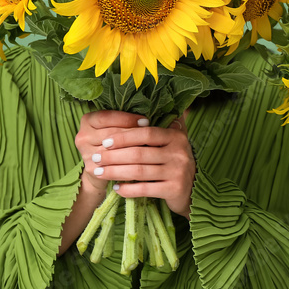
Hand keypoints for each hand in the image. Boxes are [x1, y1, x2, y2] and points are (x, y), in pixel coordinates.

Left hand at [74, 108, 194, 219]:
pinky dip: (128, 189)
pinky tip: (116, 188)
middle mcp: (179, 152)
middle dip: (113, 156)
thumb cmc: (175, 162)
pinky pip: (145, 189)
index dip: (124, 136)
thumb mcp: (174, 141)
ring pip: (139, 171)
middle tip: (95, 158)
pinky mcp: (174, 189)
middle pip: (139, 153)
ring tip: (99, 172)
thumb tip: (155, 98)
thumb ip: (165, 123)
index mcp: (176, 136)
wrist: (192, 190)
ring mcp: (178, 172)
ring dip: (115, 172)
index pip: (146, 133)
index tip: (105, 142)